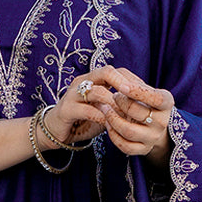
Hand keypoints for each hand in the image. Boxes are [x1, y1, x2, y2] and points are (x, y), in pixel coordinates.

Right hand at [50, 69, 173, 169]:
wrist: (55, 131)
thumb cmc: (83, 119)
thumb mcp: (104, 109)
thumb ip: (118, 105)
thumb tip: (143, 107)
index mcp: (93, 79)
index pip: (116, 71)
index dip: (131, 80)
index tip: (145, 93)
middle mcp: (82, 82)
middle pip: (106, 72)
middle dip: (123, 82)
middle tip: (136, 96)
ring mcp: (73, 94)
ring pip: (96, 91)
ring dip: (113, 102)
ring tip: (125, 114)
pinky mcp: (66, 110)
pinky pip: (86, 110)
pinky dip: (100, 116)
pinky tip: (109, 123)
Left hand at [101, 71, 173, 168]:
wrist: (155, 125)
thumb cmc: (148, 102)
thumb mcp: (148, 90)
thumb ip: (135, 84)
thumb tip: (116, 78)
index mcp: (167, 103)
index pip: (155, 98)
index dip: (137, 92)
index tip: (121, 86)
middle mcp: (162, 122)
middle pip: (137, 112)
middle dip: (121, 103)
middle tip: (113, 96)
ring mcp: (153, 138)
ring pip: (128, 131)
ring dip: (112, 119)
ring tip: (105, 109)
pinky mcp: (144, 150)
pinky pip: (125, 146)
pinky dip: (113, 135)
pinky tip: (108, 124)